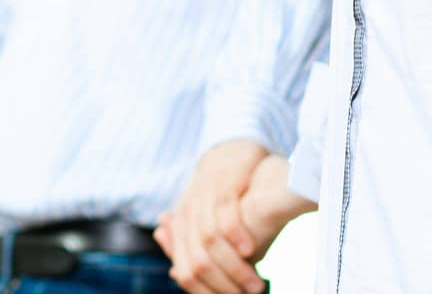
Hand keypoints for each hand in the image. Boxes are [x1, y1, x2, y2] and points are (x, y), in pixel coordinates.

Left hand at [157, 140, 270, 292]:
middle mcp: (187, 212)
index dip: (206, 292)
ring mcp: (202, 195)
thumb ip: (192, 249)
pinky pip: (224, 212)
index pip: (184, 270)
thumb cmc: (223, 197)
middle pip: (196, 260)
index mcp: (180, 227)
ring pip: (209, 240)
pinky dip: (235, 234)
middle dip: (223, 285)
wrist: (231, 150)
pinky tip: (250, 249)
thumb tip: (175, 276)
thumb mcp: (208, 224)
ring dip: (234, 267)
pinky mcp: (221, 179)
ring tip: (255, 283)